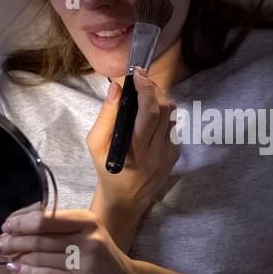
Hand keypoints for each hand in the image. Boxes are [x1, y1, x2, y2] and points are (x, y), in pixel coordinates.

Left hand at [0, 207, 141, 273]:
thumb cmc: (102, 256)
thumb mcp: (88, 233)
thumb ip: (59, 228)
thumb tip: (18, 226)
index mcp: (87, 220)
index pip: (46, 217)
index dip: (21, 221)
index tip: (6, 225)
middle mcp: (88, 238)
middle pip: (39, 237)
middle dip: (14, 240)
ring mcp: (85, 262)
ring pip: (40, 256)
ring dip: (17, 255)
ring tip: (4, 255)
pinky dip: (26, 272)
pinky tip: (14, 269)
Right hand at [86, 68, 179, 212]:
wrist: (125, 199)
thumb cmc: (107, 170)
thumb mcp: (96, 144)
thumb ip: (106, 115)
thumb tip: (116, 87)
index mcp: (137, 151)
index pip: (150, 113)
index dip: (146, 89)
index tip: (137, 74)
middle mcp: (158, 152)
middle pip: (165, 109)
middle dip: (153, 89)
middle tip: (140, 80)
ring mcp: (170, 154)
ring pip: (172, 115)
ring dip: (160, 99)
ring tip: (145, 94)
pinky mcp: (176, 154)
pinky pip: (173, 126)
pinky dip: (163, 113)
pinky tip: (150, 114)